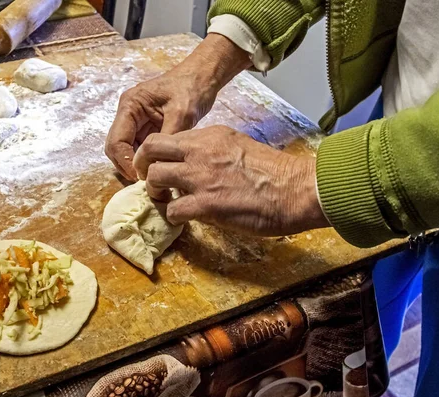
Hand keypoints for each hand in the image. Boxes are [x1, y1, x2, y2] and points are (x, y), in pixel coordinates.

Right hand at [105, 34, 250, 179]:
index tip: (142, 176)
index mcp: (130, 105)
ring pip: (125, 151)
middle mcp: (127, 114)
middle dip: (127, 166)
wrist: (202, 78)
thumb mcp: (182, 114)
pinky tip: (157, 169)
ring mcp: (135, 122)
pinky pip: (138, 149)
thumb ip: (167, 138)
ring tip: (152, 178)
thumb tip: (157, 164)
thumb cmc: (191, 89)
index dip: (126, 162)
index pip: (116, 141)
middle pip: (115, 148)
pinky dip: (144, 161)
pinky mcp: (145, 128)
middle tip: (146, 181)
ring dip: (135, 164)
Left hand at [133, 126, 329, 236]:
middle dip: (141, 166)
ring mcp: (201, 177)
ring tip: (165, 201)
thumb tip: (198, 163)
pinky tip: (184, 218)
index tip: (161, 167)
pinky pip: (172, 210)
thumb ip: (214, 151)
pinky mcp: (206, 204)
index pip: (168, 138)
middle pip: (150, 149)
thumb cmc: (275, 172)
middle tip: (148, 181)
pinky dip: (173, 216)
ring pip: (153, 177)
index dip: (157, 155)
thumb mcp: (240, 146)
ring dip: (154, 192)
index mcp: (210, 137)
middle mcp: (200, 152)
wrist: (296, 189)